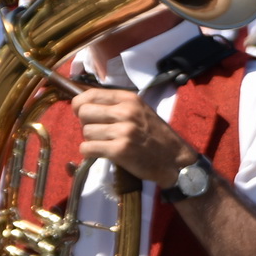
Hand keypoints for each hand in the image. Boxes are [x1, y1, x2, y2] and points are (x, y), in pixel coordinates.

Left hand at [72, 88, 197, 188]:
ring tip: (108, 143)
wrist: (175, 159)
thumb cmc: (155, 135)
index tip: (89, 116)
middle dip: (87, 124)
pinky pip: (87, 149)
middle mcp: (126, 112)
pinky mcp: (120, 150)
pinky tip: (104, 153)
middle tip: (101, 132)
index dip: (81, 106)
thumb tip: (82, 107)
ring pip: (85, 132)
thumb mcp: (139, 111)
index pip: (88, 95)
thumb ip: (116, 106)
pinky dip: (91, 153)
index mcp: (129, 99)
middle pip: (83, 113)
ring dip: (92, 140)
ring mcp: (123, 131)